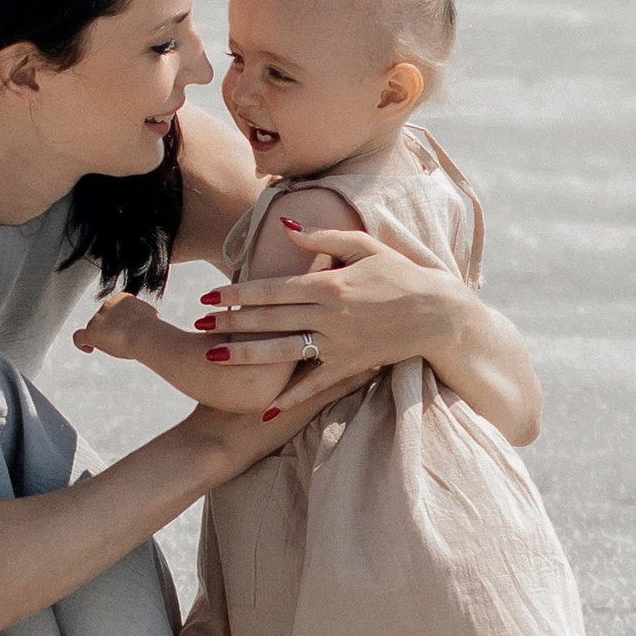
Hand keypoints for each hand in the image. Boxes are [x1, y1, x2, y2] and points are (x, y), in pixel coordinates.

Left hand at [71, 289, 166, 364]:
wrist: (145, 334)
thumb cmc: (153, 330)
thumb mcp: (153, 318)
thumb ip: (146, 319)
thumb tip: (152, 325)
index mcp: (124, 298)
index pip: (119, 310)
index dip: (122, 322)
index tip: (130, 331)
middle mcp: (109, 304)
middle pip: (106, 320)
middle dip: (113, 331)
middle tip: (127, 342)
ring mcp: (98, 318)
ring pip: (96, 330)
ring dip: (105, 339)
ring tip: (120, 347)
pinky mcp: (92, 331)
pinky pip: (79, 337)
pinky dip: (82, 343)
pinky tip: (88, 349)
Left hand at [198, 225, 450, 405]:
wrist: (437, 314)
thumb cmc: (402, 274)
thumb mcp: (365, 246)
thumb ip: (323, 238)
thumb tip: (283, 226)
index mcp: (330, 284)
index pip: (273, 290)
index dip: (238, 294)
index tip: (210, 296)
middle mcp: (329, 316)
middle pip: (270, 319)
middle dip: (231, 322)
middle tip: (198, 323)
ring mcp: (339, 345)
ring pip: (283, 351)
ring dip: (246, 354)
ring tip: (214, 355)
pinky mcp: (351, 367)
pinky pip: (315, 385)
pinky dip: (291, 398)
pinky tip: (265, 408)